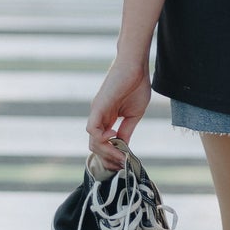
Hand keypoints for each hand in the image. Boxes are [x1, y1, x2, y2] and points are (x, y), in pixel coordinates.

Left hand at [87, 53, 151, 170]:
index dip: (112, 156)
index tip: (124, 163)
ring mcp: (97, 112)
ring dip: (107, 152)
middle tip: (122, 164)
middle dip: (109, 159)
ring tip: (121, 154)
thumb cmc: (137, 85)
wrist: (135, 65)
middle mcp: (99, 117)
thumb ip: (126, 130)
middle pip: (95, 147)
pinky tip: (115, 135)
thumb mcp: (134, 114)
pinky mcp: (98, 107)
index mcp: (107, 119)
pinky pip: (92, 129)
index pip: (102, 144)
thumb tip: (124, 147)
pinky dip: (101, 138)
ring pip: (93, 141)